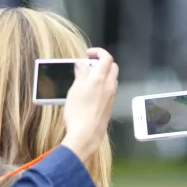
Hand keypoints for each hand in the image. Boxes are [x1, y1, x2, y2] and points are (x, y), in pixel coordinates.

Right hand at [62, 47, 118, 164]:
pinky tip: (91, 91)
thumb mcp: (75, 89)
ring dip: (103, 74)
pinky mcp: (109, 106)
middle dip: (102, 62)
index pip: (107, 58)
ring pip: (112, 79)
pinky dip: (103, 85)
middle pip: (112, 67)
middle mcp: (109, 87)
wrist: (86, 134)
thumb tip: (81, 64)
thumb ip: (80, 74)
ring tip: (87, 78)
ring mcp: (111, 97)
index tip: (88, 54)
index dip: (98, 52)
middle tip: (88, 65)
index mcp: (100, 80)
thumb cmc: (78, 113)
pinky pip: (109, 90)